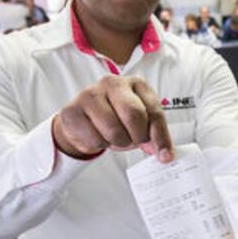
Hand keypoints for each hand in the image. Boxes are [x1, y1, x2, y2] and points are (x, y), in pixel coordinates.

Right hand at [52, 75, 172, 160]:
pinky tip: (97, 135)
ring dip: (117, 142)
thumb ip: (153, 134)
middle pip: (134, 116)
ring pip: (114, 130)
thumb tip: (163, 153)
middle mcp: (113, 83)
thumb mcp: (139, 124)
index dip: (161, 137)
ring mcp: (90, 94)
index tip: (164, 155)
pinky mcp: (73, 110)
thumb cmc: (115, 119)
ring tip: (113, 136)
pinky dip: (99, 144)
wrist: (83, 122)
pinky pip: (95, 138)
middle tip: (132, 140)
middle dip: (137, 137)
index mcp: (136, 84)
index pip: (154, 111)